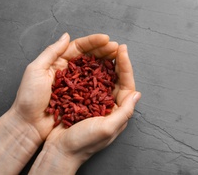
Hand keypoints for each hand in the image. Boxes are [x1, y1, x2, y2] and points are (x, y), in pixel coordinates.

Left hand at [11, 33, 119, 140]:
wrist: (28, 125)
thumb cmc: (28, 99)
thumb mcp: (36, 70)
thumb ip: (51, 52)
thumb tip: (66, 36)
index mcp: (58, 62)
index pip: (79, 47)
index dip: (93, 42)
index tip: (106, 39)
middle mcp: (70, 71)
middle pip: (90, 57)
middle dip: (104, 50)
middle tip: (117, 47)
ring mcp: (77, 85)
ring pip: (95, 70)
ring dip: (107, 63)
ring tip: (118, 58)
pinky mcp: (82, 97)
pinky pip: (95, 86)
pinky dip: (105, 79)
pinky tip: (113, 76)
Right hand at [29, 44, 140, 173]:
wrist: (60, 152)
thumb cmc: (84, 143)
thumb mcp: (107, 128)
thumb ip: (124, 111)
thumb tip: (137, 94)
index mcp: (118, 110)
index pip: (126, 83)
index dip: (125, 65)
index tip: (122, 49)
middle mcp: (109, 104)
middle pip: (116, 77)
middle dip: (117, 60)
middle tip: (115, 45)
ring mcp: (96, 102)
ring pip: (103, 77)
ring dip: (105, 63)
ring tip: (105, 48)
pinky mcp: (83, 101)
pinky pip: (89, 82)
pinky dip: (90, 70)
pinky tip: (89, 60)